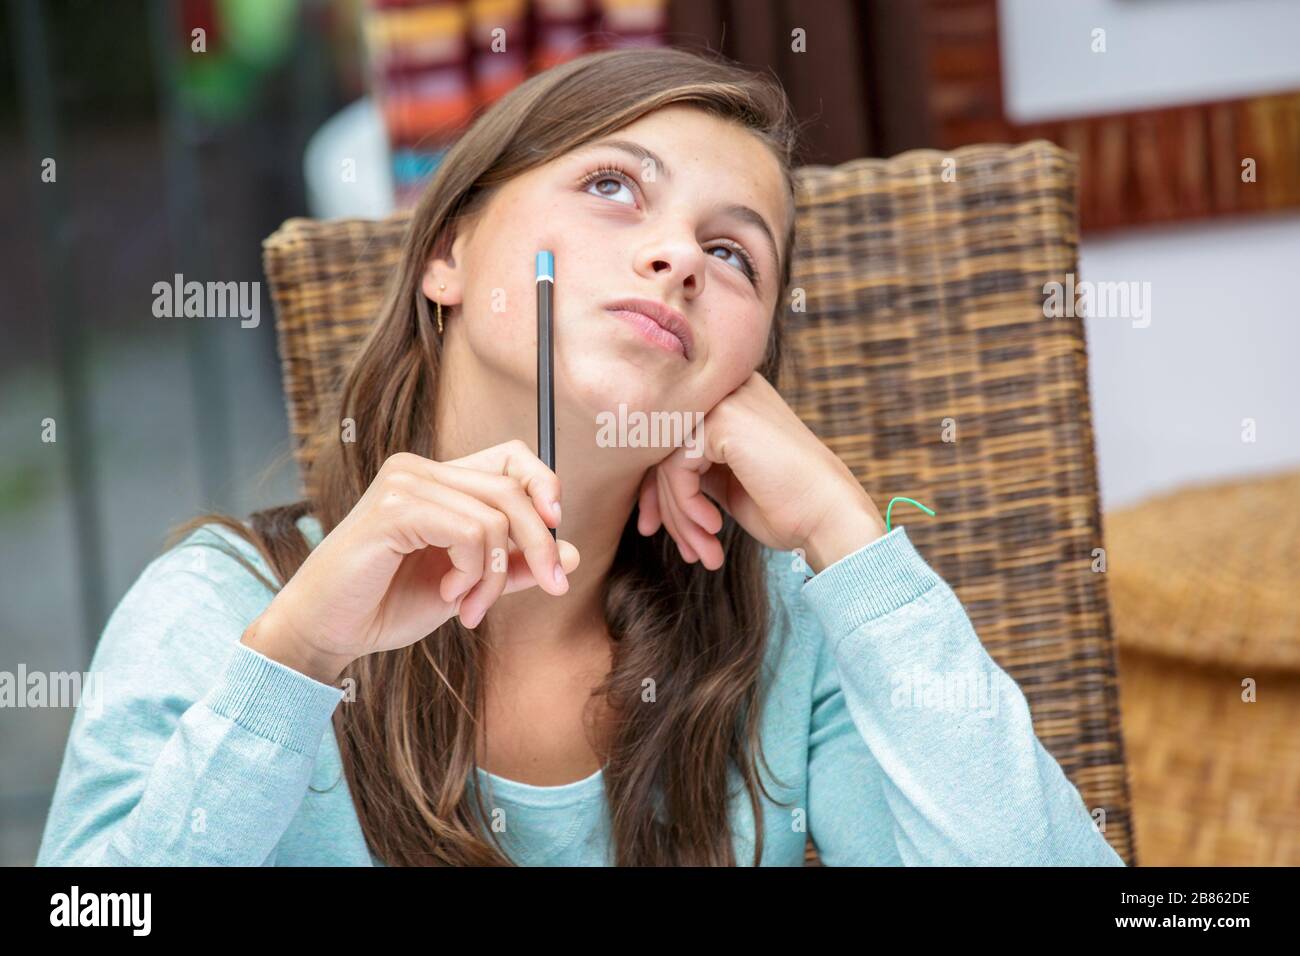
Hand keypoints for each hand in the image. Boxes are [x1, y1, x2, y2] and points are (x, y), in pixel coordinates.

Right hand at [243, 443, 580, 682]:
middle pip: (513, 489)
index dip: (544, 485)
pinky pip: (470, 532)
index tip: (558, 531)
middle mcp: (420, 469)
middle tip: (550, 587)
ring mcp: (404, 483)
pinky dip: (473, 572)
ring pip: (496, 517)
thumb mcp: (467, 587)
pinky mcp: (394, 508)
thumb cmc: (385, 605)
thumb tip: (574, 554)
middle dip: (541, 545)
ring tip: (471, 608)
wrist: (326, 631)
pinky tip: (450, 596)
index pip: (511, 457)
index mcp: (437, 479)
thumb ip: (512, 566)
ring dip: (496, 575)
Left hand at [636, 372, 886, 574]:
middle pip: (663, 449)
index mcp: (731, 401)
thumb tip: (647, 486)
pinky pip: (677, 468)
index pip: (669, 440)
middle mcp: (728, 391)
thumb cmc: (787, 508)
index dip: (657, 490)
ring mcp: (726, 401)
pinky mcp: (723, 421)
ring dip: (680, 516)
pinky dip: (687, 506)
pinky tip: (713, 529)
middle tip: (682, 549)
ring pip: (666, 461)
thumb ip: (692, 469)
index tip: (654, 529)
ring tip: (701, 550)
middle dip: (665, 507)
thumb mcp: (727, 483)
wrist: (830, 517)